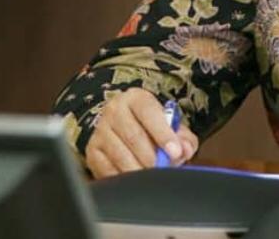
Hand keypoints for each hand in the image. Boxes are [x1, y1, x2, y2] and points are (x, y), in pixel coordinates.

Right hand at [85, 88, 199, 177]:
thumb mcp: (168, 125)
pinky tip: (135, 180)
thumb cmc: (149, 127)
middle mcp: (114, 110)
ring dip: (140, 171)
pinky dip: (125, 178)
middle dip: (154, 158)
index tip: (175, 152)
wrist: (121, 127)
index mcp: (135, 98)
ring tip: (152, 176)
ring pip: (122, 156)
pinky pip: (109, 170)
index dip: (163, 133)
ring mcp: (101, 131)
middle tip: (165, 169)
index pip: (148, 112)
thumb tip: (185, 149)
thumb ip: (182, 136)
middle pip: (135, 137)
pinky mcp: (92, 151)